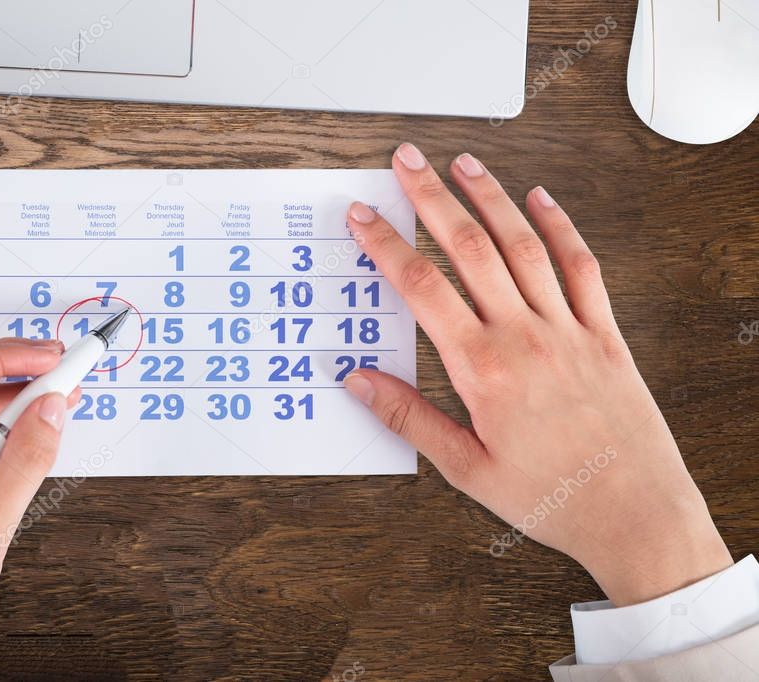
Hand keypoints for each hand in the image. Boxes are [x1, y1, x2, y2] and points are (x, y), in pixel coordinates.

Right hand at [344, 144, 730, 605]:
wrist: (636, 514)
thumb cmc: (551, 498)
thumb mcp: (465, 469)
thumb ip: (409, 418)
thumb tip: (357, 381)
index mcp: (483, 370)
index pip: (422, 289)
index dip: (386, 245)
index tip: (363, 215)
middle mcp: (525, 336)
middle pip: (470, 249)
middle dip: (432, 198)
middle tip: (407, 161)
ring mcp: (569, 329)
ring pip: (523, 246)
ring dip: (491, 198)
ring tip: (463, 164)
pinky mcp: (605, 334)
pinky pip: (582, 267)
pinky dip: (560, 227)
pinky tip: (542, 200)